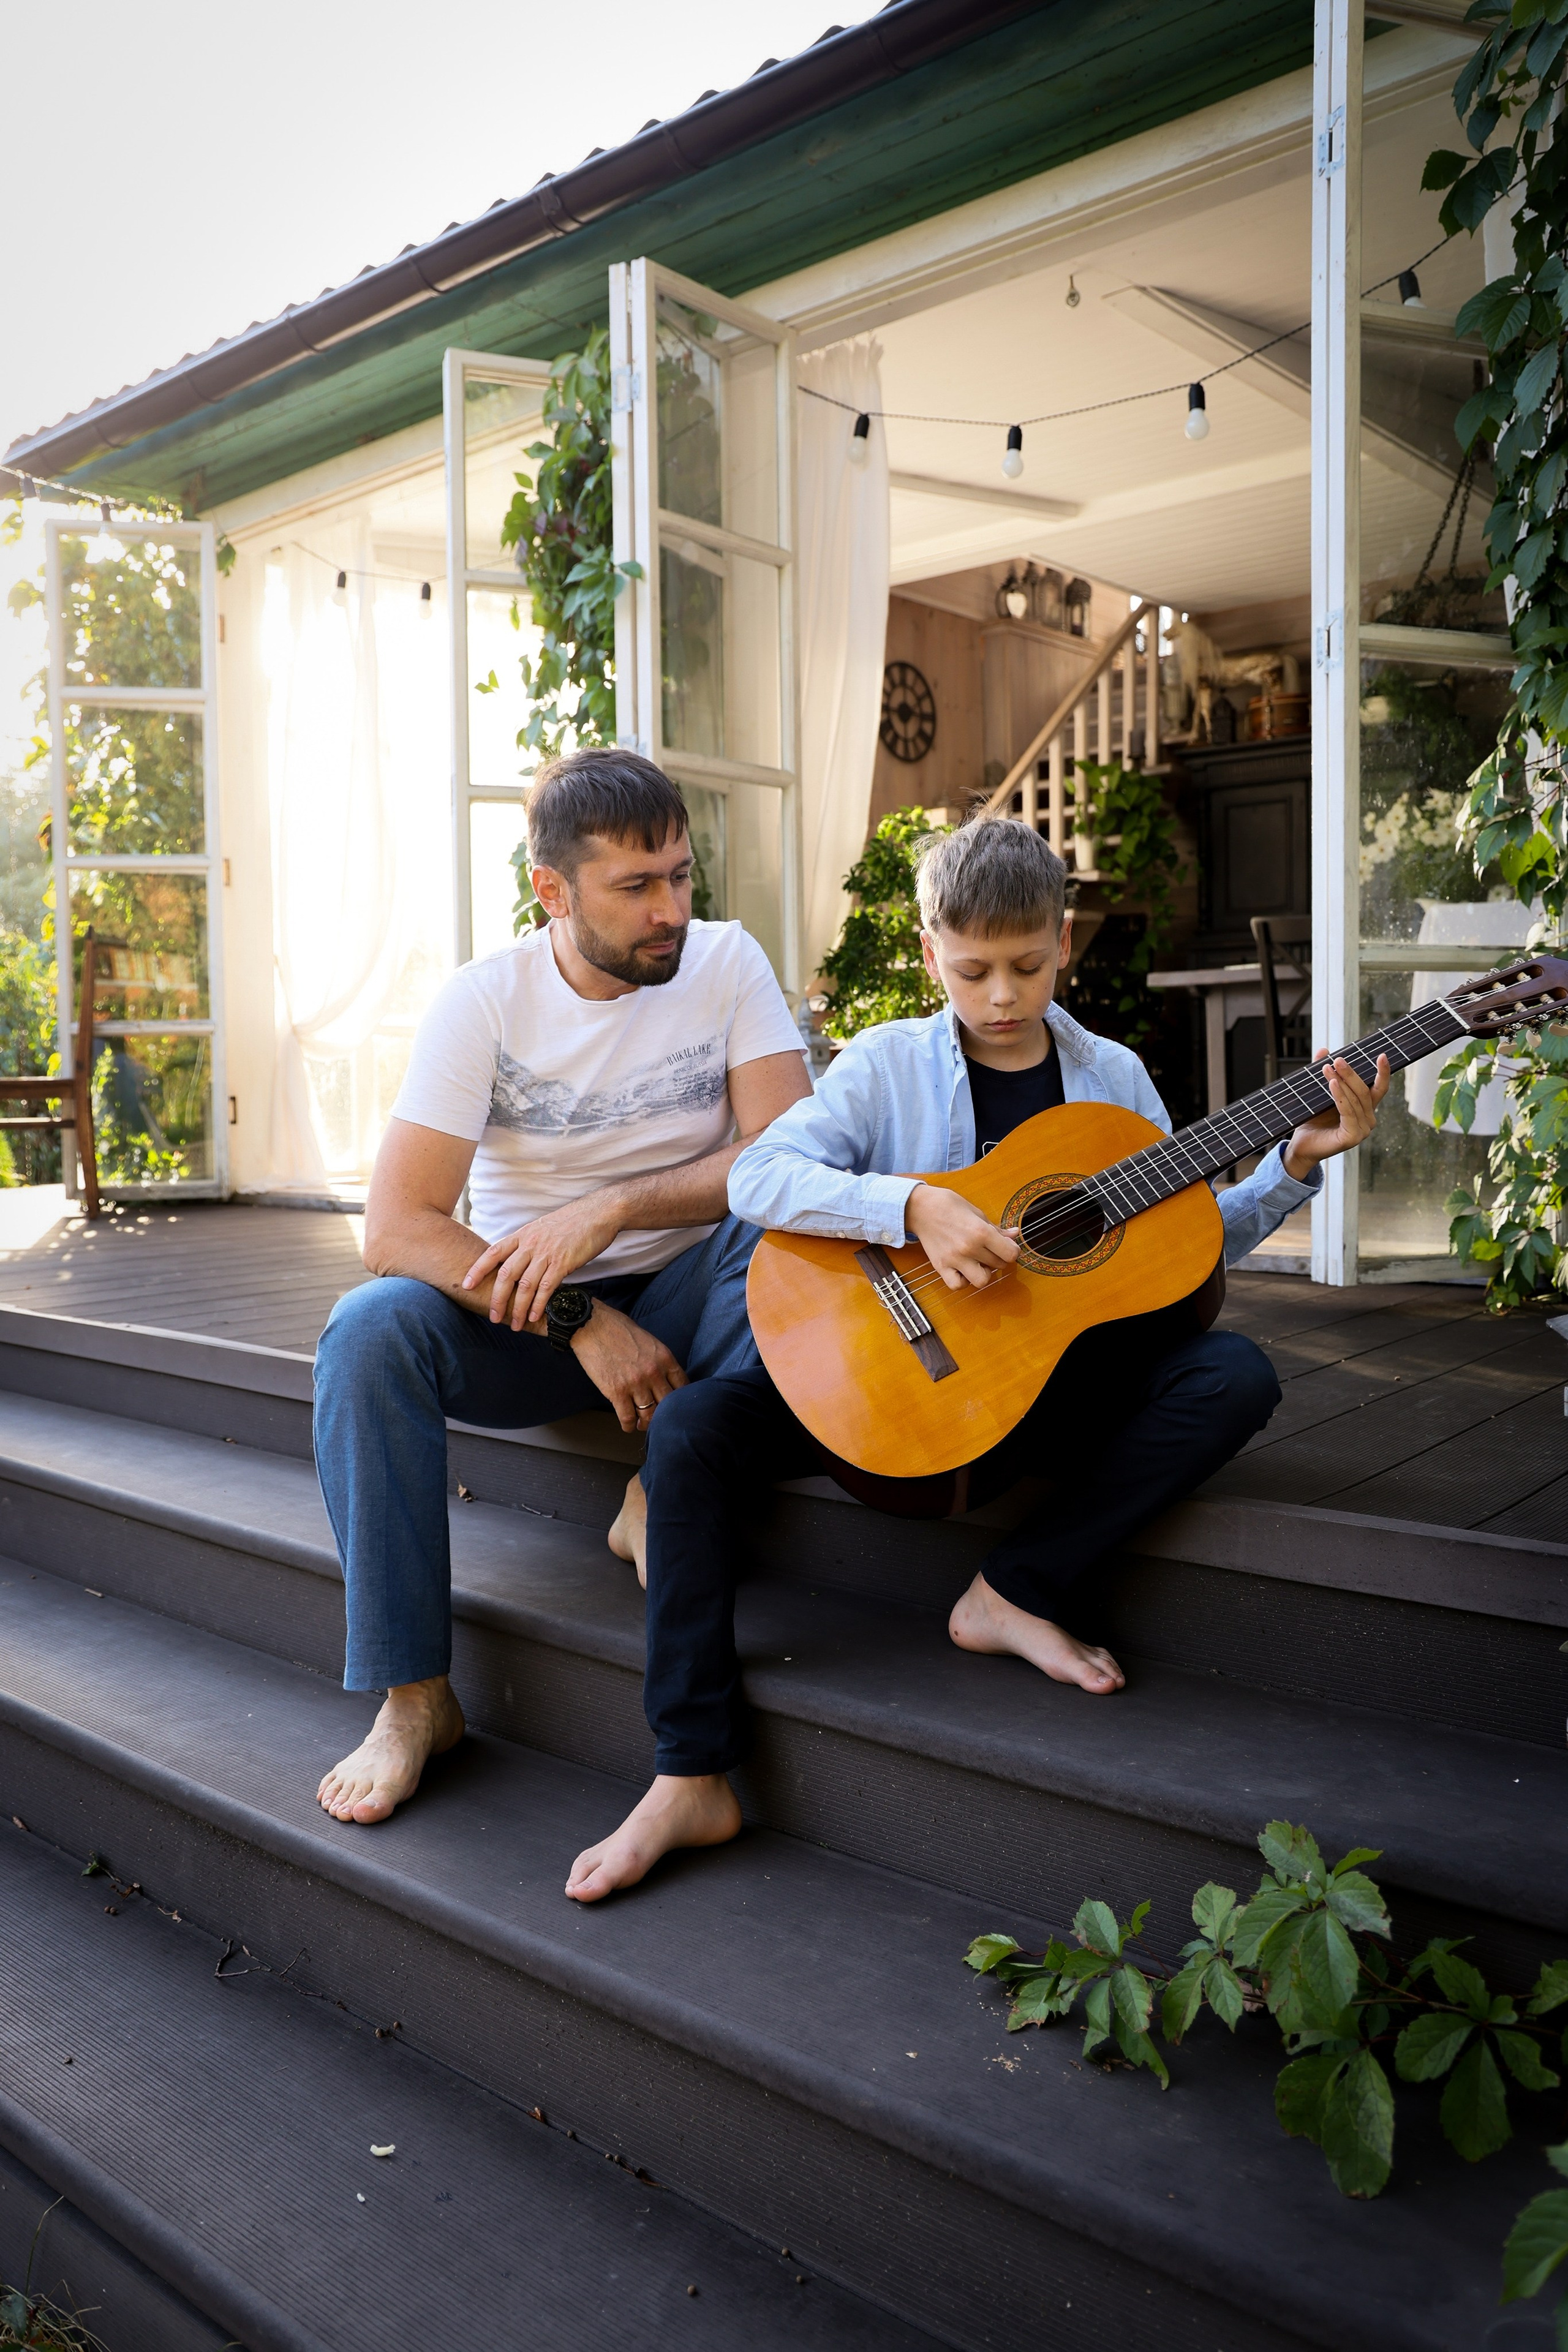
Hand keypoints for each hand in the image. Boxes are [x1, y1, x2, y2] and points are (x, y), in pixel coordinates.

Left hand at [461, 1193, 622, 1328]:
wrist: (598, 1213)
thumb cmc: (571, 1222)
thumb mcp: (541, 1228)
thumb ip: (527, 1244)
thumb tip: (517, 1262)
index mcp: (523, 1235)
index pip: (493, 1253)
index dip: (477, 1269)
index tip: (466, 1285)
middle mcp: (530, 1244)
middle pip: (506, 1275)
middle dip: (497, 1299)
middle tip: (494, 1317)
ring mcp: (546, 1253)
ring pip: (525, 1285)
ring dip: (519, 1308)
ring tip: (516, 1325)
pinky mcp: (563, 1262)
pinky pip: (546, 1287)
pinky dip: (539, 1304)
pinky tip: (536, 1316)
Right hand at [572, 1302, 686, 1433]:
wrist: (591, 1326)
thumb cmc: (617, 1328)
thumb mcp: (648, 1340)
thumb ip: (658, 1359)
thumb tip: (662, 1376)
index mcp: (664, 1358)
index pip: (683, 1385)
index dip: (680, 1398)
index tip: (675, 1404)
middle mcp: (654, 1373)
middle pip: (668, 1404)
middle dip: (664, 1414)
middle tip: (659, 1418)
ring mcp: (636, 1384)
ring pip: (649, 1415)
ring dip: (646, 1423)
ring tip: (642, 1424)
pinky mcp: (617, 1392)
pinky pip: (628, 1418)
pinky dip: (629, 1426)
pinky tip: (628, 1426)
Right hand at [905, 1183, 1019, 1290]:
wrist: (920, 1207)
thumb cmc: (948, 1205)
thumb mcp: (976, 1212)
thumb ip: (996, 1228)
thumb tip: (1015, 1234)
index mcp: (980, 1231)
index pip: (1010, 1254)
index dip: (1013, 1251)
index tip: (1007, 1246)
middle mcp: (969, 1248)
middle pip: (999, 1265)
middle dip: (999, 1258)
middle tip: (990, 1249)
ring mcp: (954, 1259)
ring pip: (982, 1281)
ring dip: (984, 1273)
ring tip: (979, 1262)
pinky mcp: (941, 1266)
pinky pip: (958, 1285)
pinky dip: (963, 1281)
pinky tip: (963, 1269)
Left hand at [1281, 1050, 1389, 1180]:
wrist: (1302, 1144)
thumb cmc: (1313, 1120)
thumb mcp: (1320, 1093)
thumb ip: (1325, 1073)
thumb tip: (1324, 1050)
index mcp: (1366, 1108)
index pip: (1379, 1088)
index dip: (1383, 1072)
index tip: (1381, 1055)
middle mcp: (1369, 1119)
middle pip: (1364, 1090)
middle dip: (1351, 1073)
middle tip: (1338, 1060)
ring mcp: (1363, 1130)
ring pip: (1355, 1100)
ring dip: (1341, 1082)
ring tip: (1327, 1068)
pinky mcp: (1353, 1137)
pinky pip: (1348, 1112)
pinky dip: (1340, 1096)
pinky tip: (1332, 1084)